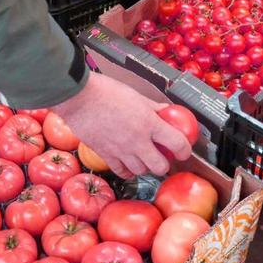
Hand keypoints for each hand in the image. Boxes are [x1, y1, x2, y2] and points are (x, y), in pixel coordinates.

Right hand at [51, 72, 191, 178]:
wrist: (78, 98)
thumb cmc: (105, 91)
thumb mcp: (136, 95)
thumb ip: (153, 107)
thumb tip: (166, 111)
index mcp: (149, 123)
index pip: (177, 143)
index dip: (185, 150)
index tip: (184, 150)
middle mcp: (137, 141)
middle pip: (160, 167)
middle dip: (165, 164)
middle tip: (164, 156)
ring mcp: (121, 151)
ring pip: (141, 171)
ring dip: (146, 167)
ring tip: (144, 158)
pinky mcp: (106, 155)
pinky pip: (122, 172)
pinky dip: (128, 171)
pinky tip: (128, 164)